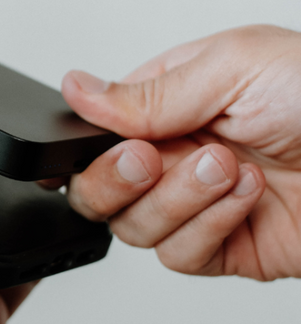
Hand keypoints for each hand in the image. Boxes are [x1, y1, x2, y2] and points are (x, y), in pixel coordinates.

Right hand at [59, 25, 300, 279]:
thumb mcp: (234, 67)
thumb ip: (146, 91)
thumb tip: (75, 88)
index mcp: (170, 105)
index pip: (96, 136)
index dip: (90, 150)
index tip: (116, 146)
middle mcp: (177, 156)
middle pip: (99, 190)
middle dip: (117, 181)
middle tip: (151, 161)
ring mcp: (197, 205)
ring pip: (133, 227)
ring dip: (178, 200)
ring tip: (229, 169)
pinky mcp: (223, 248)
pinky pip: (179, 256)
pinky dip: (208, 228)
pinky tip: (247, 198)